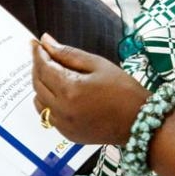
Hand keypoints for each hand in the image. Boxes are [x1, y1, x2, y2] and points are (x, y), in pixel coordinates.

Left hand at [31, 33, 148, 145]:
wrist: (139, 121)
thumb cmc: (123, 89)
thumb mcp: (97, 64)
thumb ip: (68, 53)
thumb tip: (46, 41)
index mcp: (70, 90)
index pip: (43, 67)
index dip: (38, 53)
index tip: (35, 42)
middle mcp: (62, 110)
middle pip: (37, 84)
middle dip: (37, 66)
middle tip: (42, 53)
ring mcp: (63, 125)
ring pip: (39, 101)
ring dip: (40, 84)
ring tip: (50, 71)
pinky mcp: (68, 134)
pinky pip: (48, 115)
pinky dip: (47, 102)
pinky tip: (58, 92)